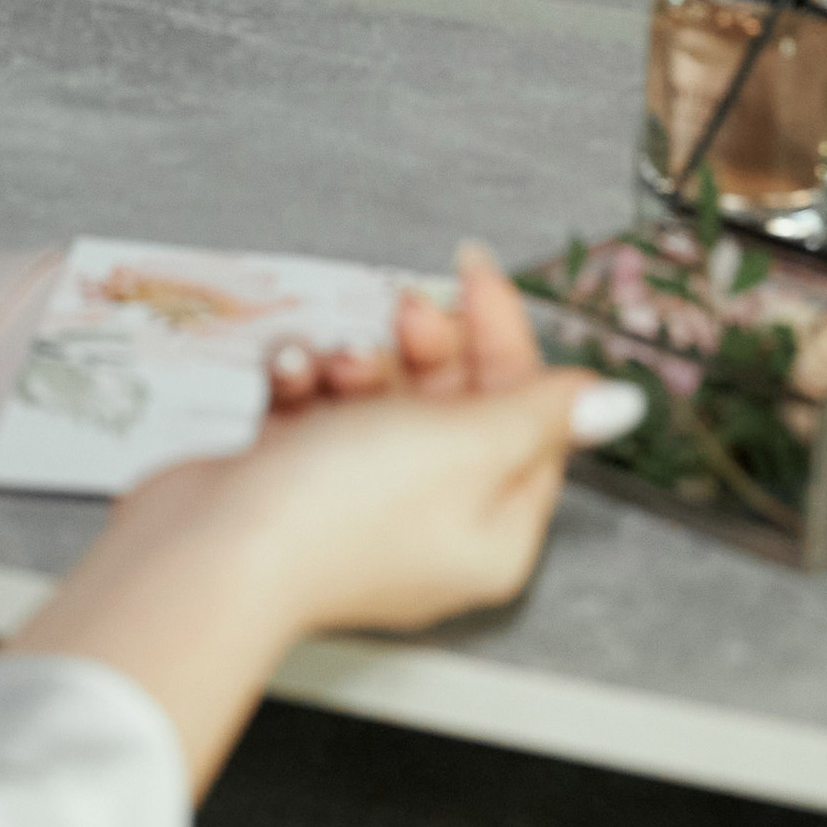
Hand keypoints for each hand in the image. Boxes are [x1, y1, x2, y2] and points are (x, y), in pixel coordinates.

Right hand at [9, 249, 611, 795]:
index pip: (528, 415)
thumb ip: (542, 412)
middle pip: (456, 405)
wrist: (208, 554)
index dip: (505, 336)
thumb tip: (618, 404)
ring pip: (382, 401)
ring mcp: (361, 507)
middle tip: (406, 311)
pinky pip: (319, 414)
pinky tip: (290, 377)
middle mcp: (433, 523)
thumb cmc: (335, 515)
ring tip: (335, 363)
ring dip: (358, 363)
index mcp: (493, 529)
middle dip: (427, 348)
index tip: (475, 272)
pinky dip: (306, 385)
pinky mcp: (297, 487)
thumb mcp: (465, 443)